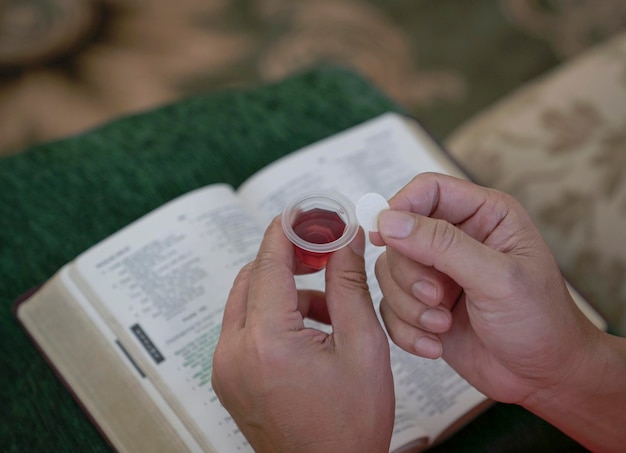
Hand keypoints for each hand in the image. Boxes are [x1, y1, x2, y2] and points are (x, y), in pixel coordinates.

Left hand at [212, 217, 394, 452]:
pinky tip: (310, 328)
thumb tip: (345, 240)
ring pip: (247, 300)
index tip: (308, 212)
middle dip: (288, 258)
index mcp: (267, 341)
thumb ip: (349, 285)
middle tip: (324, 254)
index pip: (270, 261)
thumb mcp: (363, 347)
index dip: (290, 229)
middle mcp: (234, 352)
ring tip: (329, 305)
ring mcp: (226, 367)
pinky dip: (273, 315)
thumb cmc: (350, 426)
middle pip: (253, 276)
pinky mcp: (229, 377)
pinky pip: (245, 327)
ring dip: (284, 289)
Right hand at [371, 173, 600, 404]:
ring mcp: (437, 273)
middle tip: (437, 298)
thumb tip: (390, 220)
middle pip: (401, 234)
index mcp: (484, 215)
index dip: (401, 207)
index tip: (384, 236)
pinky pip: (390, 307)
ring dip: (410, 305)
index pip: (427, 190)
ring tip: (442, 324)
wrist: (544, 377)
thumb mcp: (496, 278)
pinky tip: (435, 343)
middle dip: (411, 273)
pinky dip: (407, 329)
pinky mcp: (423, 305)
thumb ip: (442, 245)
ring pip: (389, 272)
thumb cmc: (540, 321)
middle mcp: (457, 238)